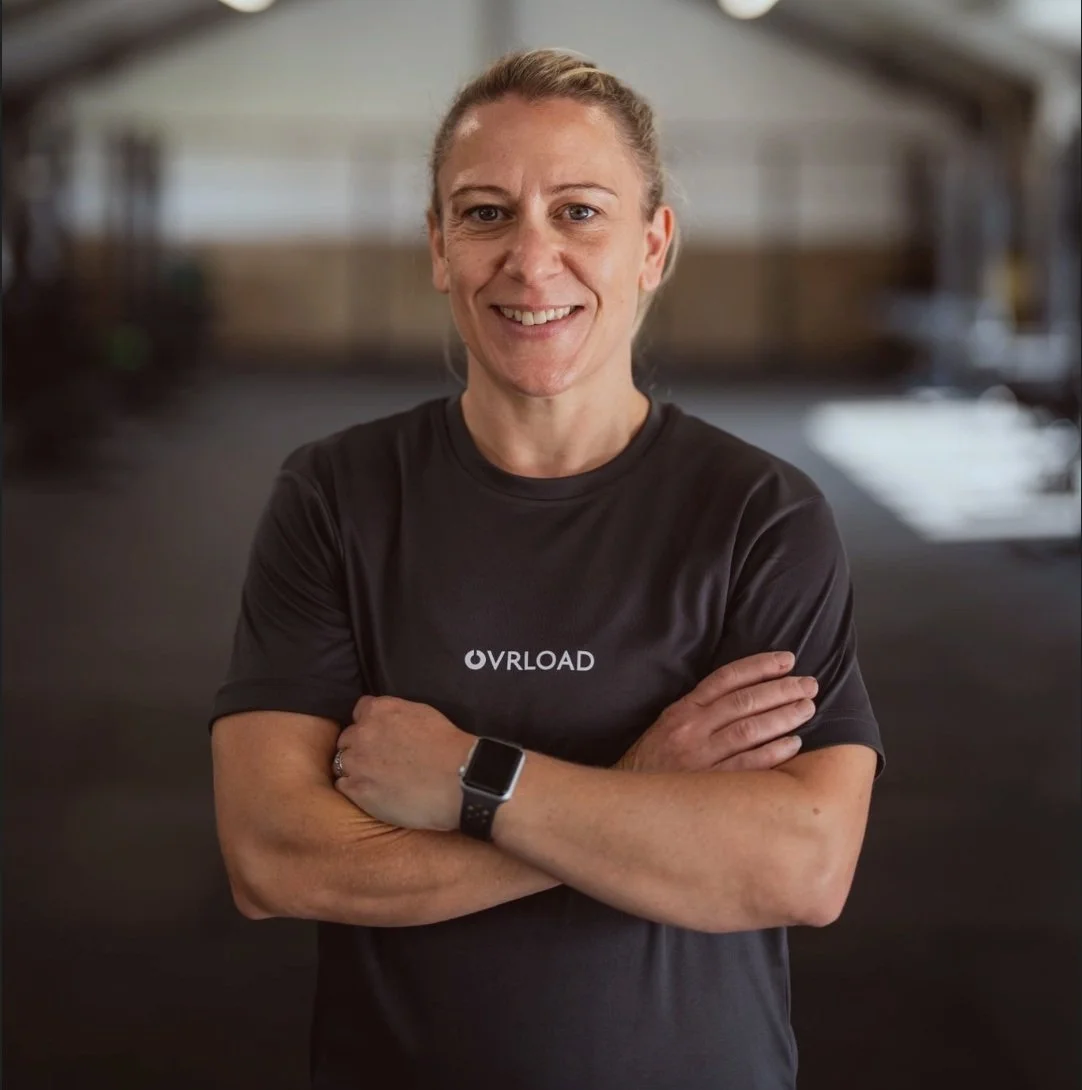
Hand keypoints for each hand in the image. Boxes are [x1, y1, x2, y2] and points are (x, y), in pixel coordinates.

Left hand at [333, 695, 474, 831]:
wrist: (457, 780)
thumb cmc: (448, 747)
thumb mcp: (422, 713)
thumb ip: (397, 713)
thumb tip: (390, 720)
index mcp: (379, 710)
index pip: (360, 710)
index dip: (369, 723)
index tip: (379, 735)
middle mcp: (362, 732)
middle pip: (348, 738)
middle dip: (360, 747)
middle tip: (379, 760)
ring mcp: (356, 762)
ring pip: (342, 762)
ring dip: (355, 768)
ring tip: (377, 779)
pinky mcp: (357, 790)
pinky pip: (343, 785)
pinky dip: (355, 788)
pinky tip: (375, 792)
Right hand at [615, 652, 815, 773]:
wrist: (625, 805)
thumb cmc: (652, 766)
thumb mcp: (667, 728)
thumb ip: (699, 713)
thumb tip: (745, 698)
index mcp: (682, 711)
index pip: (726, 679)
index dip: (759, 666)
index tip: (786, 660)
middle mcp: (691, 729)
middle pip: (744, 702)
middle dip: (781, 690)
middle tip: (809, 685)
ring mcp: (700, 757)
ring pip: (749, 730)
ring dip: (783, 717)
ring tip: (808, 708)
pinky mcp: (708, 785)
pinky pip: (748, 765)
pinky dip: (773, 753)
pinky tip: (794, 744)